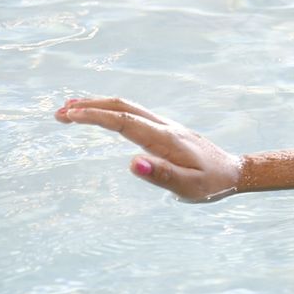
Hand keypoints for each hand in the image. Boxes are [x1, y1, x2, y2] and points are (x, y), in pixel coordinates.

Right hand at [55, 96, 243, 201]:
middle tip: (59, 112)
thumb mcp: (188, 188)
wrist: (234, 171)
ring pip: (127, 106)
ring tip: (69, 110)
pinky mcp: (165, 129)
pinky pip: (133, 113)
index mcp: (165, 139)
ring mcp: (165, 125)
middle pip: (122, 107)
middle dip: (89, 107)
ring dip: (97, 106)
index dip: (95, 117)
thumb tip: (132, 163)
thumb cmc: (211, 184)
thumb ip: (161, 176)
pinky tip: (101, 116)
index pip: (123, 121)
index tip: (69, 115)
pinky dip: (111, 110)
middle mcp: (163, 126)